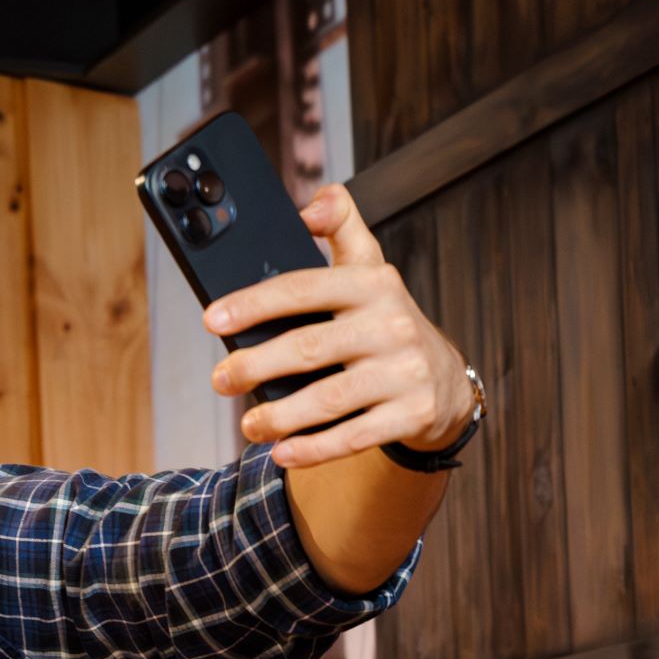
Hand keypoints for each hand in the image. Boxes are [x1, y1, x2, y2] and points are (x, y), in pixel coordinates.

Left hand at [207, 185, 478, 468]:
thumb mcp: (371, 267)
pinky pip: (354, 436)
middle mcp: (392, 324)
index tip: (212, 320)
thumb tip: (310, 205)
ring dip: (281, 416)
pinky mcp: (412, 414)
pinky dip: (315, 449)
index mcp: (373, 283)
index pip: (303, 288)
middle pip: (309, 347)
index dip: (254, 303)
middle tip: (221, 380)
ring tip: (249, 425)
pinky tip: (283, 453)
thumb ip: (342, 226)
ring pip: (330, 398)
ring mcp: (404, 372)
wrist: (446, 382)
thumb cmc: (387, 322)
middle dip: (256, 365)